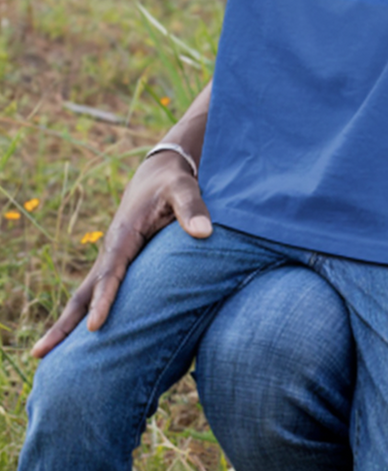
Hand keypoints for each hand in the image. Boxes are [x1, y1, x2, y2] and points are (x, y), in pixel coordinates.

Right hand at [31, 150, 210, 357]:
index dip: (103, 299)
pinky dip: (85, 314)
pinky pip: (98, 293)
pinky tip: (79, 341)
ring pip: (85, 296)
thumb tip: (204, 232)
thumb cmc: (172, 183)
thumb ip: (192, 207)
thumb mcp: (184, 189)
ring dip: (67, 324)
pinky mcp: (119, 265)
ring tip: (43, 356)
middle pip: (84, 291)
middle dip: (65, 323)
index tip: (95, 326)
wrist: (159, 175)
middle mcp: (111, 251)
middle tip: (39, 353)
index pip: (110, 272)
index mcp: (123, 235)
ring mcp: (111, 260)